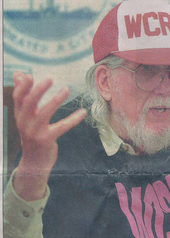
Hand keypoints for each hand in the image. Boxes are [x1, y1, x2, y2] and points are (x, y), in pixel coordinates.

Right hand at [12, 71, 86, 200]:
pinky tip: (82, 112)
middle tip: (50, 79)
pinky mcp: (46, 140)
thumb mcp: (26, 116)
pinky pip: (61, 127)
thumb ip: (24, 96)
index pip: (18, 98)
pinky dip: (73, 119)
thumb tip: (19, 74)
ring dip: (56, 100)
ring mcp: (35, 132)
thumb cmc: (32, 134)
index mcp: (20, 115)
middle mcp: (24, 123)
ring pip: (45, 113)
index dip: (22, 86)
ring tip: (66, 89)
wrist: (34, 162)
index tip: (30, 75)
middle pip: (29, 103)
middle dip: (38, 90)